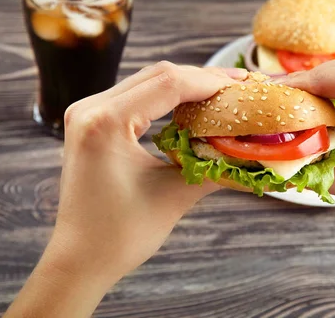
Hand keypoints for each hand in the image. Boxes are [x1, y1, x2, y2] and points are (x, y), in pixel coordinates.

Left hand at [4, 62, 246, 317]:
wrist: (80, 259)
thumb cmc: (120, 235)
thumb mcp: (174, 196)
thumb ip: (215, 168)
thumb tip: (253, 154)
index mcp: (105, 123)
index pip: (168, 84)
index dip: (211, 82)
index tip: (243, 84)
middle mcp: (90, 109)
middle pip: (158, 75)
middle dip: (202, 78)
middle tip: (239, 83)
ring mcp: (86, 113)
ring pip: (147, 81)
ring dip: (185, 84)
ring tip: (221, 91)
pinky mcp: (91, 121)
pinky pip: (135, 96)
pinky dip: (166, 97)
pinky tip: (191, 103)